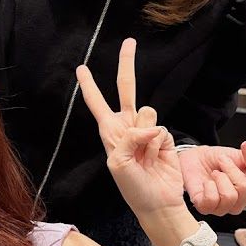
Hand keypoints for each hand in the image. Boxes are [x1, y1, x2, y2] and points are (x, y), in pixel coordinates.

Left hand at [77, 39, 184, 216]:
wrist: (158, 203)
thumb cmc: (133, 188)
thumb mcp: (119, 164)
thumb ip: (129, 139)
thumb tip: (149, 126)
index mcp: (110, 132)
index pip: (98, 104)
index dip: (89, 86)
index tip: (81, 69)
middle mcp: (127, 127)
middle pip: (126, 90)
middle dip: (127, 65)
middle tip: (129, 42)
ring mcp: (147, 131)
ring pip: (148, 112)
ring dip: (147, 134)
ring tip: (146, 156)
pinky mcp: (164, 137)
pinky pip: (162, 130)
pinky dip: (160, 145)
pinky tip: (158, 159)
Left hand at [177, 142, 245, 215]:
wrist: (194, 158)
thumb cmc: (216, 160)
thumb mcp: (240, 156)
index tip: (245, 145)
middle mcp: (239, 203)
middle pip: (245, 188)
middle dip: (232, 169)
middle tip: (222, 161)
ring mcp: (222, 208)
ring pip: (230, 196)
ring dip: (220, 177)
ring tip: (214, 172)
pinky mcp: (205, 208)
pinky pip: (212, 201)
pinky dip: (208, 186)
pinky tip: (206, 182)